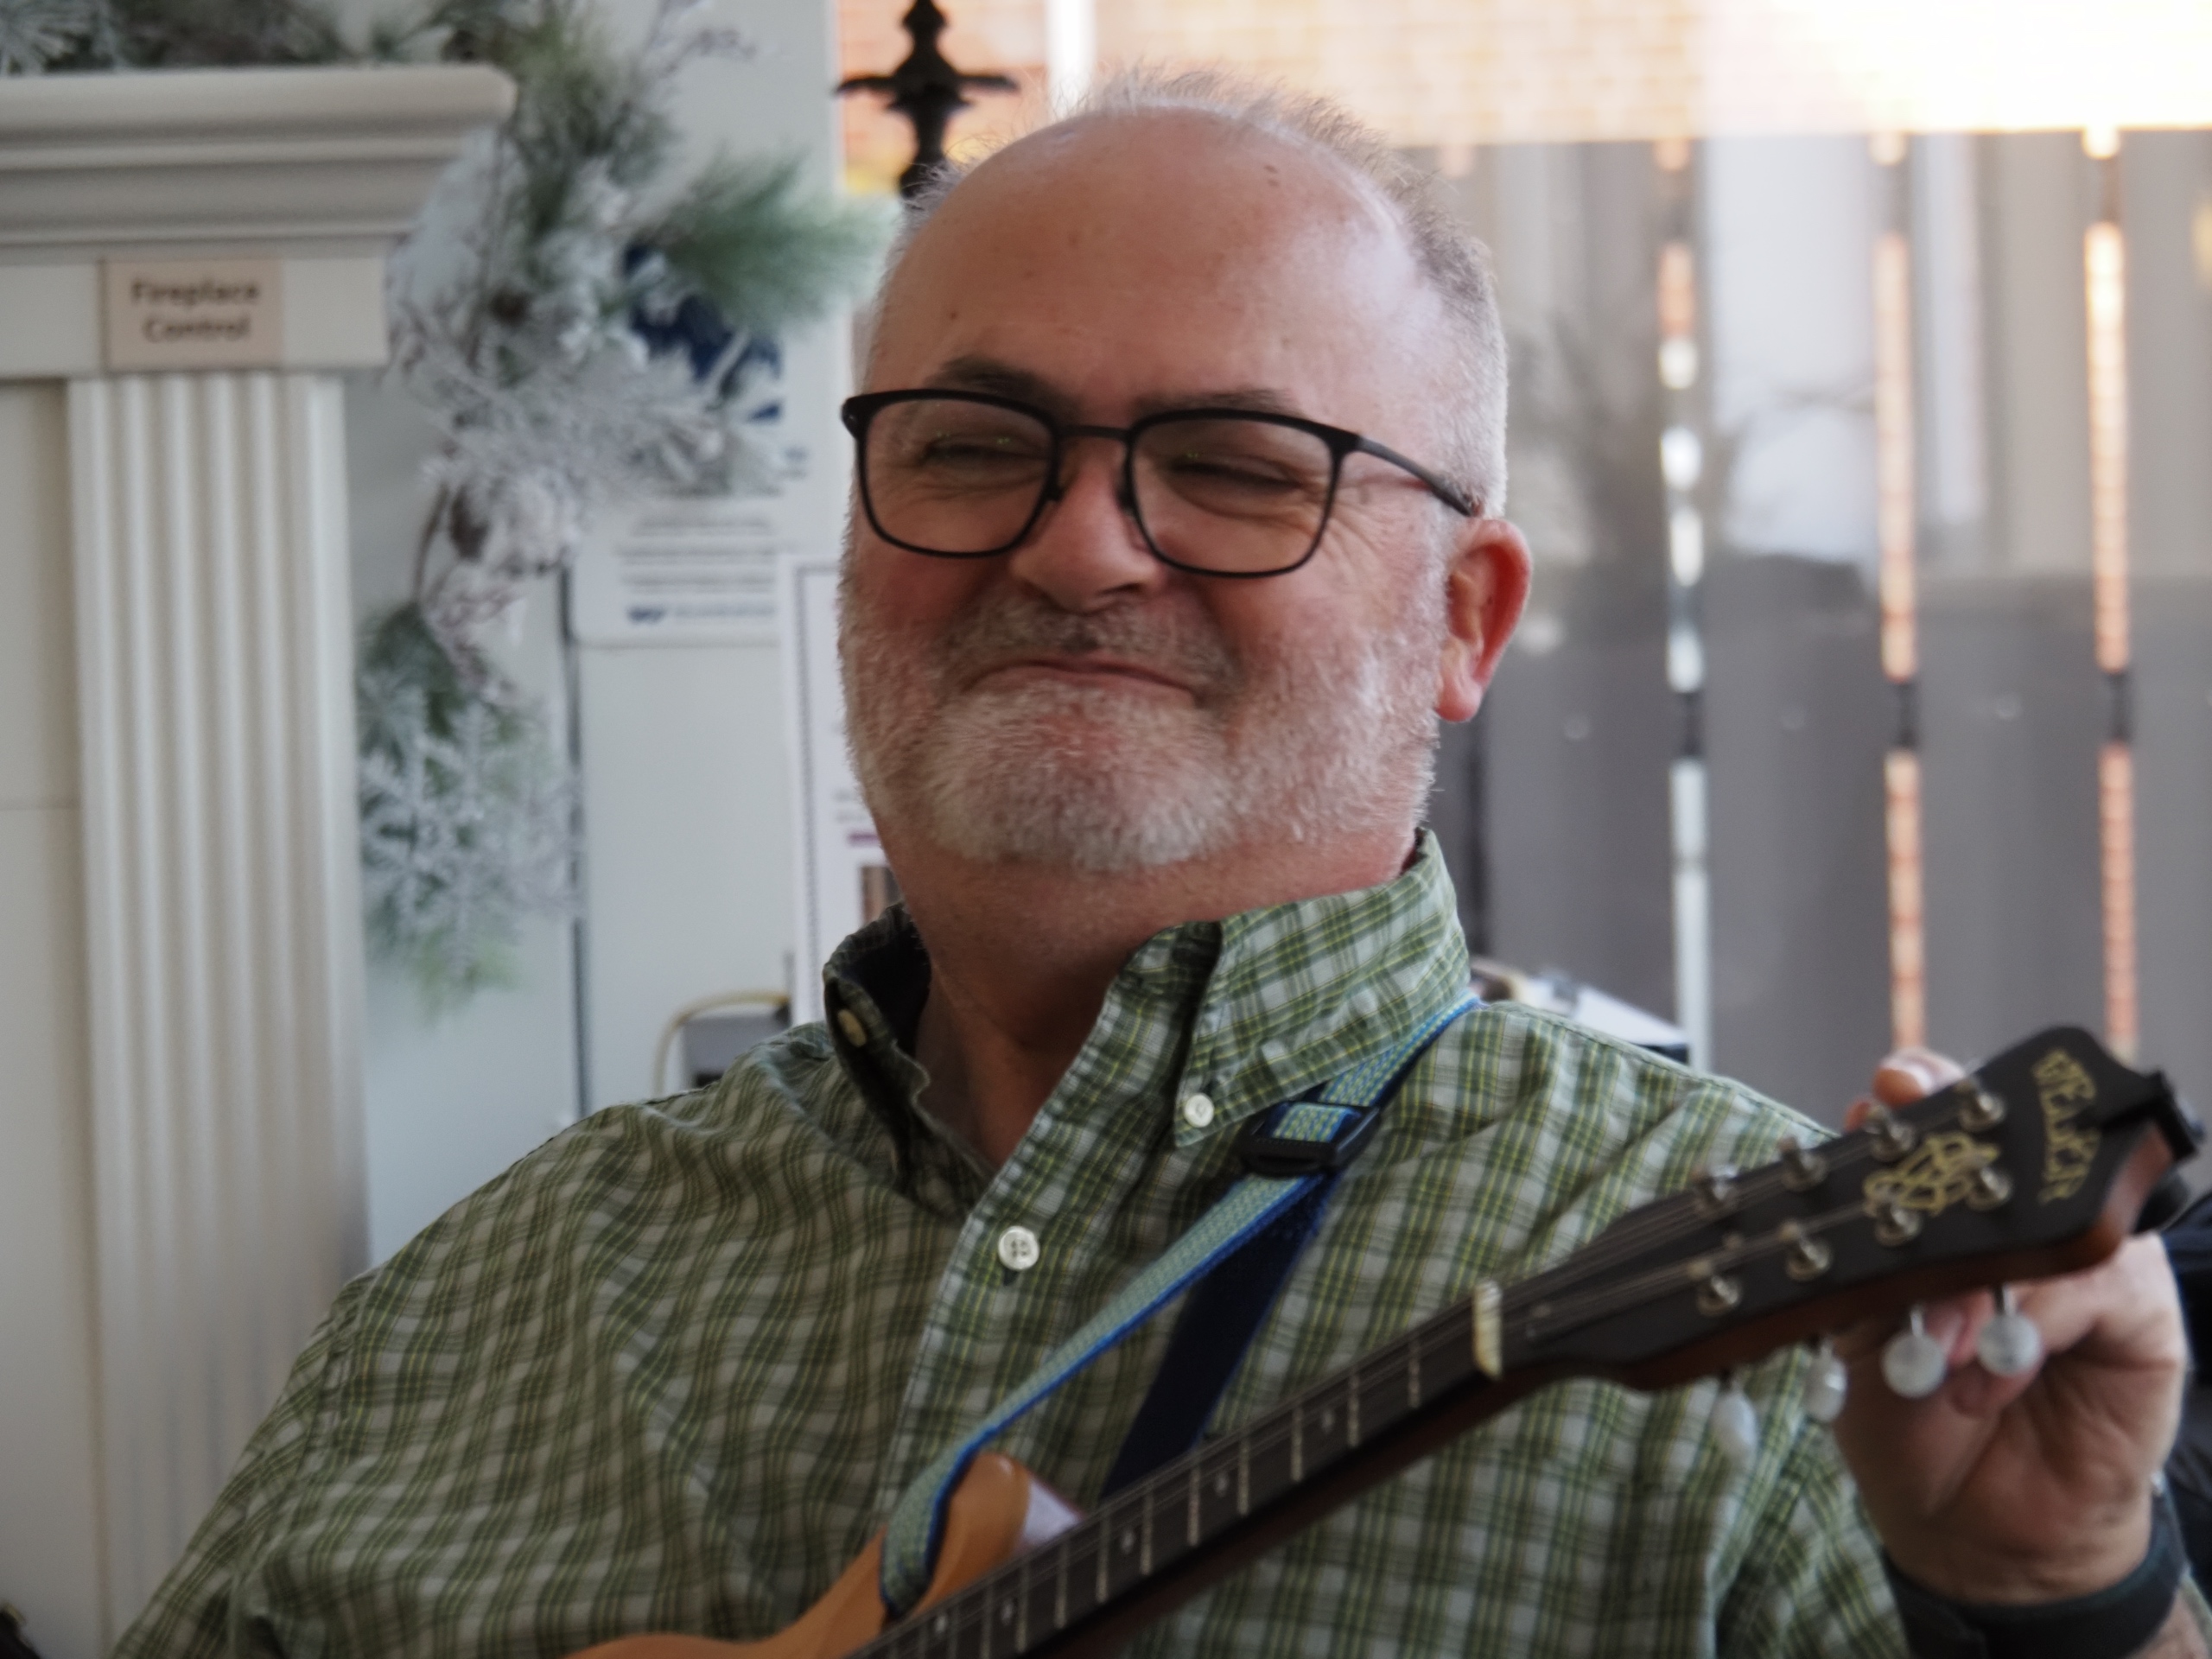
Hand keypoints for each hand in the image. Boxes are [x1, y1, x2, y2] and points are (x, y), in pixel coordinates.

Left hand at [1828, 1048, 2190, 1604]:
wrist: (1966, 1527)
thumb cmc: (1909, 1418)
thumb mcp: (1857, 1327)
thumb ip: (1866, 1254)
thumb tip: (1862, 1178)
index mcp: (1959, 1213)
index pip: (1954, 1127)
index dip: (1926, 1094)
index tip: (1884, 1095)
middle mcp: (2032, 1223)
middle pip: (2014, 1151)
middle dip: (1955, 1166)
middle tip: (1909, 1187)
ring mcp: (2092, 1262)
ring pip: (2046, 1226)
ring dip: (1975, 1286)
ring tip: (1929, 1348)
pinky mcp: (2142, 1315)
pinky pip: (2093, 1289)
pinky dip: (2028, 1332)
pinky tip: (1985, 1382)